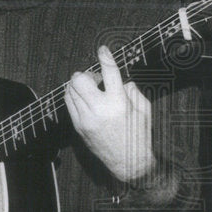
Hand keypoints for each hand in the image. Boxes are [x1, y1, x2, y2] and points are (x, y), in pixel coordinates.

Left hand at [64, 46, 156, 182]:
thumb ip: (131, 90)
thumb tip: (120, 78)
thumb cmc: (139, 135)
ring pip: (70, 90)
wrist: (128, 162)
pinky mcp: (77, 126)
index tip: (102, 50)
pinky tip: (85, 99)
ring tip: (92, 90)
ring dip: (79, 85)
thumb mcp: (143, 109)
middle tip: (96, 79)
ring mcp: (85, 119)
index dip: (105, 58)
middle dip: (86, 74)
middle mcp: (99, 109)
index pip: (109, 73)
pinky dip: (74, 96)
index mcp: (119, 103)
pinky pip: (68, 103)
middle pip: (80, 79)